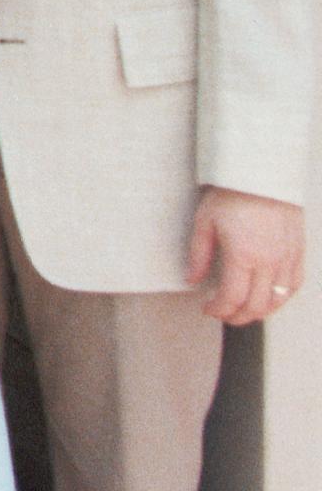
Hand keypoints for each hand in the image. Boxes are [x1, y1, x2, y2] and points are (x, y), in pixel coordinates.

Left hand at [187, 187, 305, 324]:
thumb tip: (192, 280)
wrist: (262, 174)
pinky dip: (281, 298)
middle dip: (237, 316)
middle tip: (224, 314)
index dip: (219, 310)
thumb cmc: (231, 194)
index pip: (233, 298)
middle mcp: (269, 261)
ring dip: (260, 311)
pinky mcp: (299, 251)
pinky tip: (269, 298)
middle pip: (256, 305)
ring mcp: (288, 258)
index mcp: (243, 255)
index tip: (208, 309)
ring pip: (279, 300)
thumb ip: (198, 255)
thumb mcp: (204, 222)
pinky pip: (294, 285)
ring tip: (243, 310)